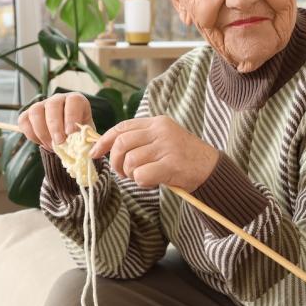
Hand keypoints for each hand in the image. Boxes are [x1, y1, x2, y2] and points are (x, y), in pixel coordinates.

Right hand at [18, 93, 92, 152]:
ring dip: (42, 132)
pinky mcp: (29, 114)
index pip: (73, 101)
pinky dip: (31, 134)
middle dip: (55, 126)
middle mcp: (58, 99)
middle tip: (59, 142)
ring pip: (36, 111)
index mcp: (76, 100)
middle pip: (53, 105)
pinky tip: (41, 142)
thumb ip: (85, 138)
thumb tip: (81, 146)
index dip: (71, 116)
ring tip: (51, 146)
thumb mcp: (87, 136)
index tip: (71, 132)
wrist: (66, 138)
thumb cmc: (79, 135)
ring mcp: (42, 105)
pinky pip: (24, 121)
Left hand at [89, 116, 219, 191]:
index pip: (122, 127)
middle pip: (121, 144)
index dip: (104, 141)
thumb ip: (141, 139)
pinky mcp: (171, 165)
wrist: (211, 169)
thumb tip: (109, 147)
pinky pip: (141, 175)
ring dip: (130, 174)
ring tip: (142, 177)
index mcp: (158, 123)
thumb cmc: (184, 158)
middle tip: (122, 172)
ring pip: (130, 161)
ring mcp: (167, 147)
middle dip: (115, 162)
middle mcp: (161, 131)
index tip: (94, 153)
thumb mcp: (163, 140)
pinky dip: (142, 182)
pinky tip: (153, 182)